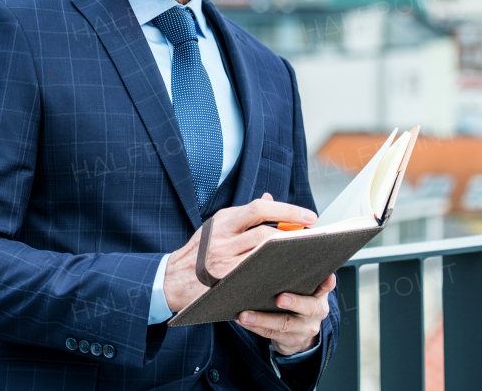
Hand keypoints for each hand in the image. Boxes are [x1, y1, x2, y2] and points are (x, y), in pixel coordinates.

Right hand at [162, 193, 316, 313]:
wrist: (170, 280)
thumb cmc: (199, 253)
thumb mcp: (216, 227)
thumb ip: (243, 216)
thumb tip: (270, 198)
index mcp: (222, 220)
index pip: (259, 209)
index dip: (288, 211)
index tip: (310, 218)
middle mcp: (221, 239)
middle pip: (265, 233)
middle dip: (292, 237)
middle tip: (312, 241)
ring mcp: (222, 262)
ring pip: (262, 255)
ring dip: (286, 256)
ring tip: (304, 257)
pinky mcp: (224, 283)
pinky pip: (255, 276)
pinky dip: (274, 274)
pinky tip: (288, 275)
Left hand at [237, 273, 334, 354]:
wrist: (300, 332)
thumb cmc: (297, 299)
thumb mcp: (303, 288)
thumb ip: (297, 275)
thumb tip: (273, 250)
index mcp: (319, 294)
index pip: (327, 286)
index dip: (328, 282)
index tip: (327, 276)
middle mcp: (317, 311)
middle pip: (308, 307)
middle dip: (294, 302)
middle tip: (279, 298)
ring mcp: (305, 328)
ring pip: (284, 324)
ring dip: (262, 319)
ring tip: (245, 314)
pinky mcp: (292, 340)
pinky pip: (271, 334)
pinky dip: (255, 327)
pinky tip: (241, 320)